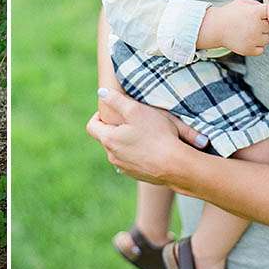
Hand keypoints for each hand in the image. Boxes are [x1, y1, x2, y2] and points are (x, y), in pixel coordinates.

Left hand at [86, 88, 207, 185]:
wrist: (177, 166)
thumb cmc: (157, 135)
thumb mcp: (135, 110)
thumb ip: (116, 99)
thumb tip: (101, 92)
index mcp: (108, 140)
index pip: (91, 126)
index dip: (99, 115)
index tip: (113, 110)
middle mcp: (112, 157)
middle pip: (106, 137)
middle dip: (115, 127)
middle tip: (132, 119)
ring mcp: (124, 168)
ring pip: (119, 150)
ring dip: (126, 140)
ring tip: (144, 132)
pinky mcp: (137, 175)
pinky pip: (131, 160)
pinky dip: (137, 152)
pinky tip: (151, 147)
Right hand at [201, 0, 268, 55]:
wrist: (215, 28)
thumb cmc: (228, 14)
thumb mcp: (242, 2)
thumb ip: (257, 4)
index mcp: (255, 13)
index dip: (264, 14)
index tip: (255, 15)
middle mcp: (256, 26)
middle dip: (262, 25)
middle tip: (249, 24)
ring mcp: (253, 39)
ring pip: (267, 39)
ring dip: (260, 36)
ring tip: (247, 32)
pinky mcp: (249, 50)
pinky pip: (261, 49)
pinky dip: (255, 46)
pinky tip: (247, 40)